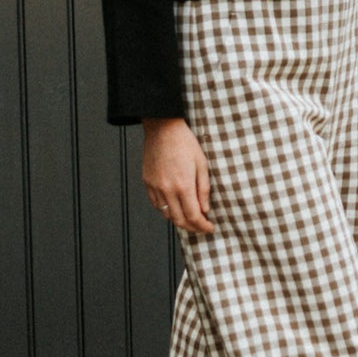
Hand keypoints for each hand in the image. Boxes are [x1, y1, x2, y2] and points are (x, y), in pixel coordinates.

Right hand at [142, 117, 213, 235]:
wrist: (163, 128)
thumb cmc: (185, 143)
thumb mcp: (202, 164)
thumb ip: (203, 189)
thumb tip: (205, 210)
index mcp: (183, 186)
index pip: (194, 216)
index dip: (203, 227)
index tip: (210, 228)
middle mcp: (167, 190)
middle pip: (179, 220)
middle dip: (192, 228)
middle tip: (201, 227)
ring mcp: (155, 187)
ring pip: (167, 215)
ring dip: (179, 221)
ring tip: (190, 219)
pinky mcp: (147, 183)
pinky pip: (156, 205)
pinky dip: (166, 211)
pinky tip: (175, 208)